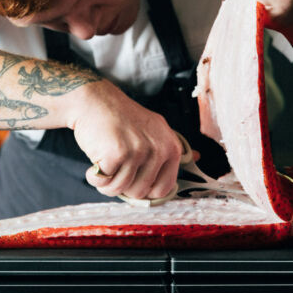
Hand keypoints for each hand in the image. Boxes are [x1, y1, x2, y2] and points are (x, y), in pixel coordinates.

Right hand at [67, 79, 182, 200]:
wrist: (94, 99)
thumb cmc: (120, 118)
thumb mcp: (154, 129)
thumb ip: (170, 147)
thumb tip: (198, 158)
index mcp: (171, 146)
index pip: (163, 189)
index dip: (144, 189)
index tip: (133, 179)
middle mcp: (158, 149)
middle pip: (140, 193)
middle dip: (122, 185)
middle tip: (115, 165)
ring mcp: (138, 151)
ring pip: (120, 189)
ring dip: (106, 182)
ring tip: (104, 161)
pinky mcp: (117, 153)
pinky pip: (103, 182)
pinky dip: (94, 176)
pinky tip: (95, 160)